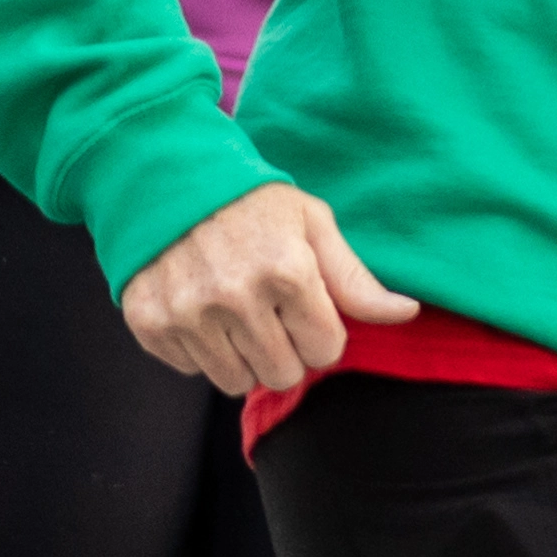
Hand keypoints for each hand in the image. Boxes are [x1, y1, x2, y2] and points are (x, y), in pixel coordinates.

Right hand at [122, 181, 416, 397]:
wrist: (164, 175)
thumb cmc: (248, 199)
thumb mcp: (310, 223)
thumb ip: (354, 277)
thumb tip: (406, 313)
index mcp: (287, 272)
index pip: (324, 351)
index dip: (319, 332)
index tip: (302, 308)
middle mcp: (236, 297)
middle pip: (282, 374)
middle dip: (284, 350)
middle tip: (268, 313)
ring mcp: (188, 313)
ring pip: (235, 381)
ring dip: (241, 355)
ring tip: (233, 314)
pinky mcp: (150, 322)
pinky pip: (191, 369)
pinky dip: (198, 348)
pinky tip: (198, 309)